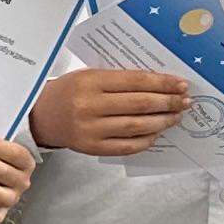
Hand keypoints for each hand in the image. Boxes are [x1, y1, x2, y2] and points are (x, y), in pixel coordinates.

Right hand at [33, 66, 189, 158]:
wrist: (39, 116)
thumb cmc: (67, 92)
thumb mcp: (88, 76)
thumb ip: (119, 80)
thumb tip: (159, 85)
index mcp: (89, 82)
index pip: (135, 81)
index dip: (162, 83)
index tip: (181, 84)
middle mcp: (89, 106)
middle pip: (140, 104)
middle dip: (168, 102)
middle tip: (184, 101)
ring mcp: (90, 129)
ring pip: (137, 126)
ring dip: (162, 121)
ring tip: (175, 116)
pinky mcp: (91, 147)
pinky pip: (127, 146)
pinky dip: (146, 139)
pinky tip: (156, 132)